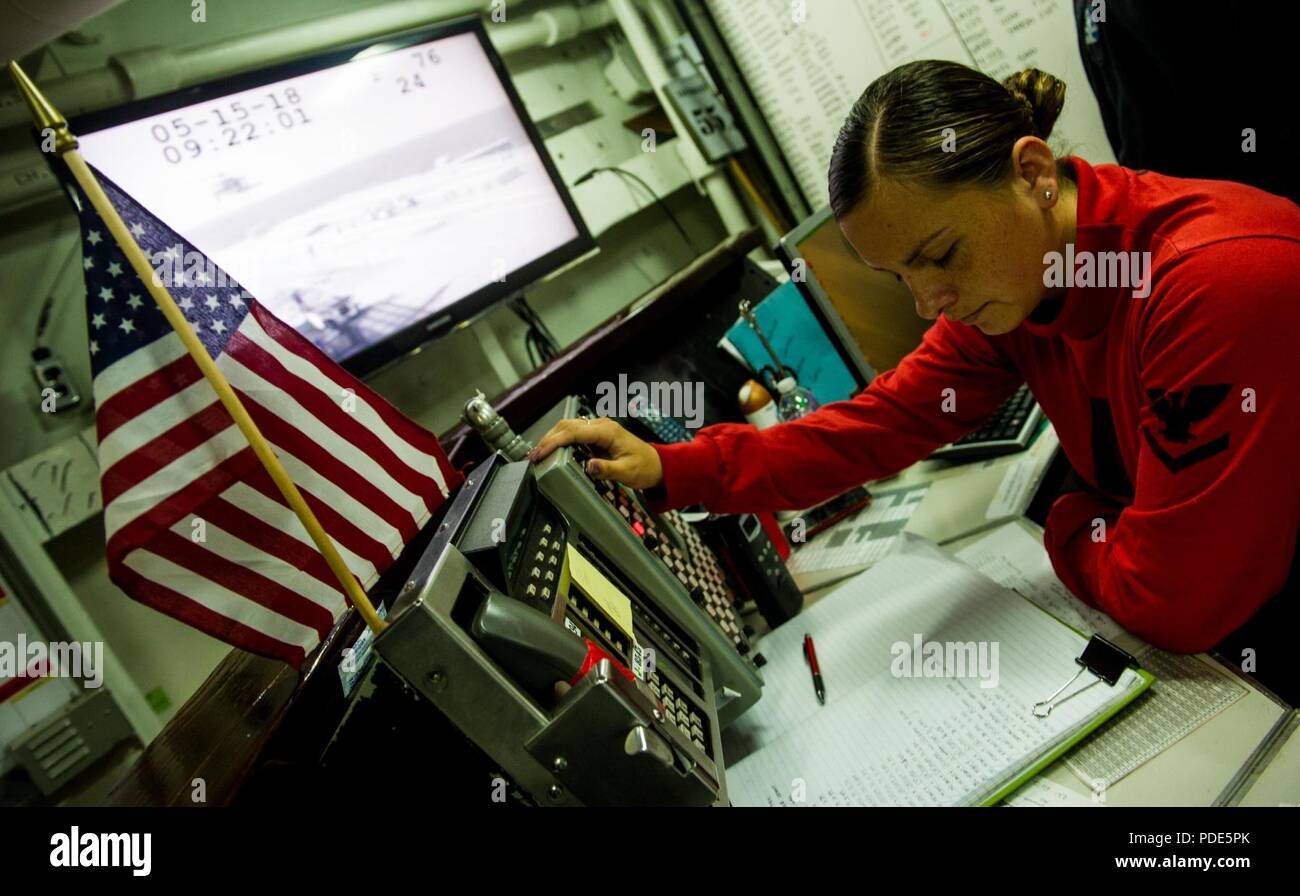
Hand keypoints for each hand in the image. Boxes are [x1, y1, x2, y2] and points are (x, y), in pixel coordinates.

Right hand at [527, 416, 663, 489]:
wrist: (657, 465)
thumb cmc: (644, 468)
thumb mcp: (628, 472)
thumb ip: (608, 469)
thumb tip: (589, 466)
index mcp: (607, 431)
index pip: (574, 432)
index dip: (554, 442)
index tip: (540, 453)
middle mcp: (601, 426)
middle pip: (567, 426)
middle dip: (548, 439)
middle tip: (533, 456)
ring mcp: (598, 429)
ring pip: (568, 427)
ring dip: (552, 439)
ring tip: (538, 454)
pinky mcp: (596, 436)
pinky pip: (574, 434)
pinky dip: (560, 441)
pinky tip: (551, 452)